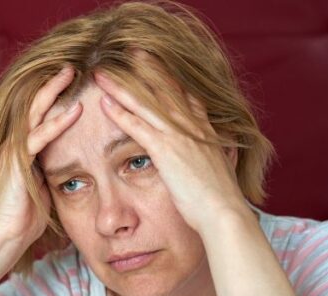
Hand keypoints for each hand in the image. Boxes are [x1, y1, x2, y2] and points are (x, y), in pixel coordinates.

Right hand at [0, 67, 82, 251]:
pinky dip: (58, 122)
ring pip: (35, 113)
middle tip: (72, 65)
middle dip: (54, 84)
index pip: (40, 115)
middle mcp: (16, 144)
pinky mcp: (17, 161)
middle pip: (36, 105)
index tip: (75, 83)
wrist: (5, 236)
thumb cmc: (25, 218)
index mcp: (23, 149)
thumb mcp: (46, 188)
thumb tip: (75, 167)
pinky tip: (75, 111)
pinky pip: (39, 136)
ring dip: (54, 92)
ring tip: (71, 74)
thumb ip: (55, 171)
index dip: (56, 98)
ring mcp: (14, 151)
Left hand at [93, 70, 247, 235]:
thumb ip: (217, 159)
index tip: (160, 66)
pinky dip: (121, 114)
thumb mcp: (222, 171)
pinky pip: (138, 127)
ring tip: (104, 74)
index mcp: (206, 131)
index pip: (188, 97)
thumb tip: (221, 159)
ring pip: (146, 104)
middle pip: (166, 90)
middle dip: (148, 70)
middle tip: (132, 52)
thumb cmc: (221, 200)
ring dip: (122, 87)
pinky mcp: (165, 151)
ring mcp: (179, 136)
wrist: (223, 212)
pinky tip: (105, 104)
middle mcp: (193, 127)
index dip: (172, 80)